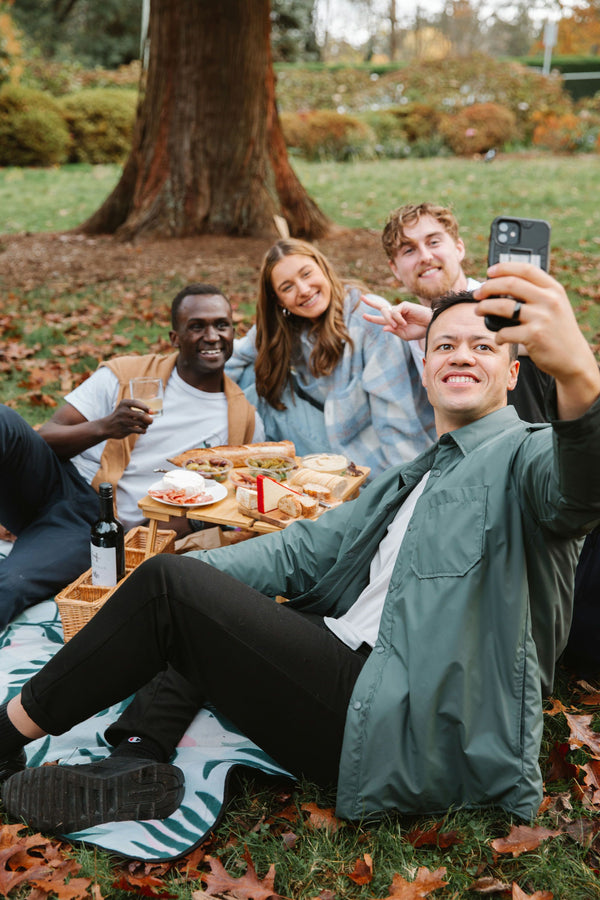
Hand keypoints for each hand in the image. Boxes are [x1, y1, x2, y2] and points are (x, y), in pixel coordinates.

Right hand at [101, 399, 153, 438]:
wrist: (108, 426)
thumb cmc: (121, 415)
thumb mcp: (126, 406)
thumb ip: (138, 405)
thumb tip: (153, 405)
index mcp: (124, 403)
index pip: (137, 403)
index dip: (146, 408)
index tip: (151, 412)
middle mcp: (123, 411)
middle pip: (141, 415)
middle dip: (149, 419)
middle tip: (150, 421)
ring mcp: (124, 421)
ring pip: (142, 423)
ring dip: (146, 425)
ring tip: (145, 425)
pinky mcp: (125, 429)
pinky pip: (139, 430)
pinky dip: (143, 430)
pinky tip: (142, 430)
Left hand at [362, 295, 431, 340]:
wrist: (430, 326)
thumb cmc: (419, 331)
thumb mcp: (405, 335)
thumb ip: (394, 331)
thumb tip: (383, 328)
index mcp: (395, 322)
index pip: (381, 319)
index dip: (372, 318)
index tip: (364, 315)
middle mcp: (396, 313)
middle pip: (381, 307)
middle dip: (371, 303)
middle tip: (362, 298)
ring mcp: (400, 308)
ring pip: (386, 311)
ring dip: (389, 320)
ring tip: (397, 326)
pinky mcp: (405, 305)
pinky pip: (395, 311)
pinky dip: (397, 318)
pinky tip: (403, 323)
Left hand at [474, 262, 599, 418]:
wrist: (573, 358)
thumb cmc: (558, 331)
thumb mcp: (555, 306)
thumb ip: (536, 294)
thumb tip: (502, 285)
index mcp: (554, 289)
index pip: (526, 269)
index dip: (504, 268)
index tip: (489, 272)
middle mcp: (549, 300)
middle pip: (510, 284)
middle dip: (488, 287)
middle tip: (477, 294)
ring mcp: (542, 317)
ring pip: (503, 306)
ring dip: (485, 307)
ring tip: (478, 310)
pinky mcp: (534, 336)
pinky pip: (505, 331)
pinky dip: (498, 335)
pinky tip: (499, 338)